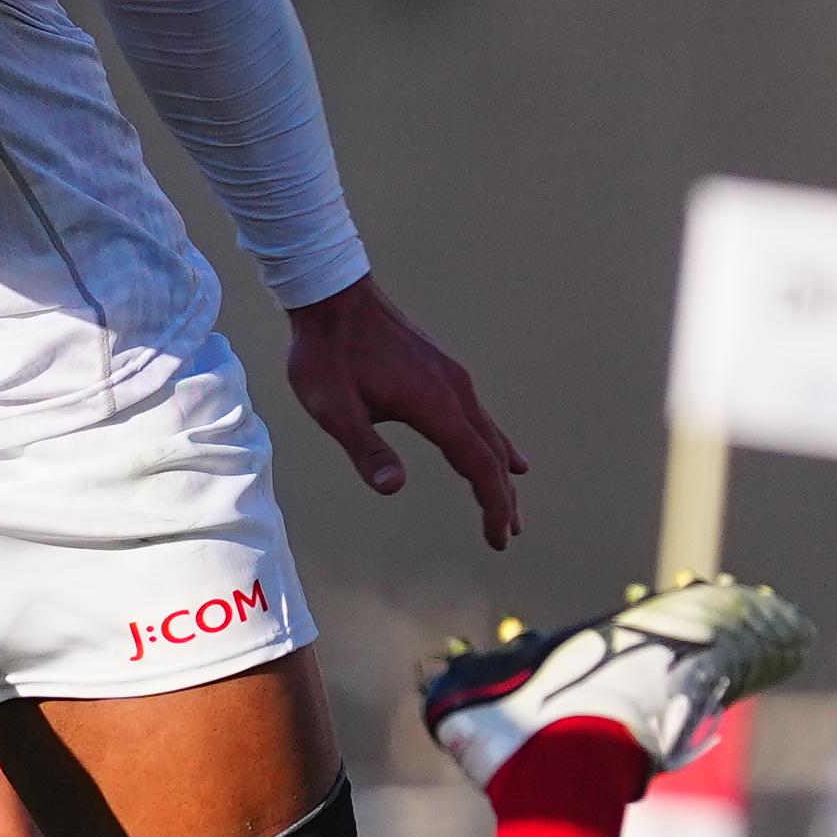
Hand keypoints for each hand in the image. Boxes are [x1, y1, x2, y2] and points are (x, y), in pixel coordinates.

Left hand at [282, 277, 524, 546]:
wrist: (332, 296)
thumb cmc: (327, 355)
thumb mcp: (334, 408)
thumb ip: (365, 448)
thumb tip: (395, 486)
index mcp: (435, 405)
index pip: (479, 466)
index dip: (493, 505)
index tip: (500, 539)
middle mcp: (455, 391)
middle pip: (492, 453)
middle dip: (503, 497)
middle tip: (508, 535)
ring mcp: (452, 377)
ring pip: (490, 433)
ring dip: (501, 471)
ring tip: (509, 502)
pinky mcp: (443, 369)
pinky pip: (479, 415)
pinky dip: (493, 443)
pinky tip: (501, 451)